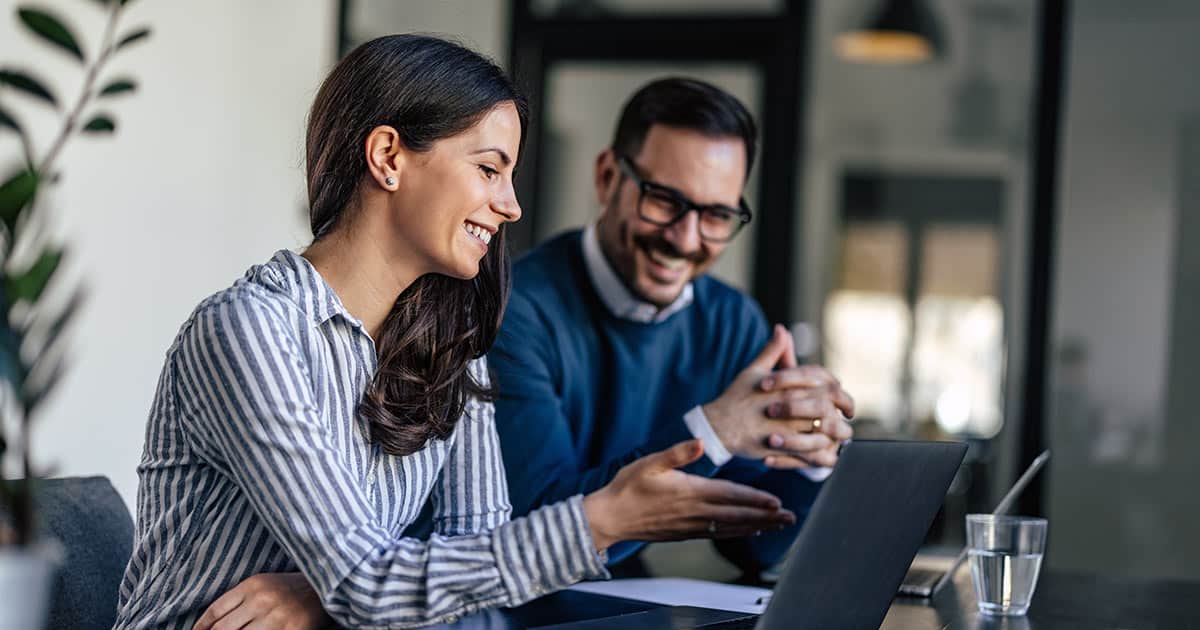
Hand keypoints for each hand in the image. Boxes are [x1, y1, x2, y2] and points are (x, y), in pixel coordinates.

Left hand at [194, 572, 331, 629]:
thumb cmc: (292, 588)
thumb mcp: (264, 584)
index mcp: (253, 585)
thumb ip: (239, 599)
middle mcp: (262, 601)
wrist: (327, 589)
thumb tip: (212, 624)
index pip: (216, 611)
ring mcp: (276, 618)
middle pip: (223, 629)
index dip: (201, 627)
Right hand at [583, 440, 795, 550]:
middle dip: (766, 517)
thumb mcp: (649, 462)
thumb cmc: (627, 487)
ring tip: (779, 526)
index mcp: (690, 492)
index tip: (777, 502)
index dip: (755, 500)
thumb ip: (676, 453)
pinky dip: (737, 533)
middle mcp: (695, 512)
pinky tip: (749, 531)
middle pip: (737, 516)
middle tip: (790, 519)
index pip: (730, 496)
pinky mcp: (685, 533)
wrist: (609, 517)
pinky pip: (718, 534)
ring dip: (757, 526)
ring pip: (731, 528)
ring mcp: (691, 526)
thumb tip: (699, 443)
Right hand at [703, 325, 850, 467]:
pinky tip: (826, 453)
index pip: (823, 382)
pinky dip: (821, 454)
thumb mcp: (754, 371)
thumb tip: (782, 329)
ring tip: (839, 436)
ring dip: (835, 434)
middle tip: (847, 416)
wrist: (718, 427)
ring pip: (823, 430)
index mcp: (787, 386)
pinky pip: (809, 453)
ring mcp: (786, 428)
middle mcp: (790, 406)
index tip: (842, 395)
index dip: (837, 388)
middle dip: (842, 411)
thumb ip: (773, 351)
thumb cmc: (736, 398)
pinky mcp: (782, 448)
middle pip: (828, 406)